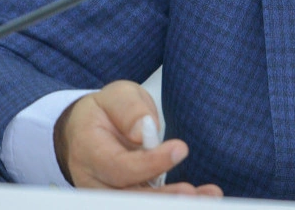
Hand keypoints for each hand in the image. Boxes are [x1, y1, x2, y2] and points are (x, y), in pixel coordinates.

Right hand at [53, 80, 221, 195]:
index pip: (119, 167)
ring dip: (173, 202)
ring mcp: (108, 195)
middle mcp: (95, 182)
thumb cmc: (105, 112)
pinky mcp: (125, 200)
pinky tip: (199, 197)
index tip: (180, 149)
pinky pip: (147, 204)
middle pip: (128, 198)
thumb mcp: (116, 96)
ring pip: (139, 205)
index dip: (149, 163)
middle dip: (163, 197)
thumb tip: (141, 129)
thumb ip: (129, 109)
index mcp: (89, 151)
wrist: (87, 131)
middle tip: (193, 191)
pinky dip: (173, 201)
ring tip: (207, 196)